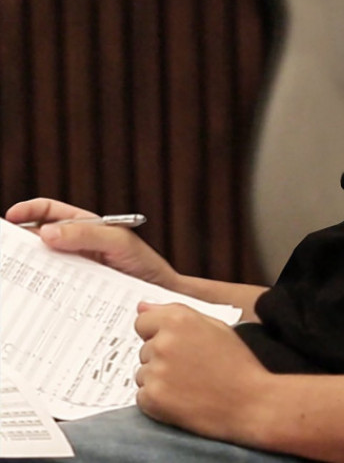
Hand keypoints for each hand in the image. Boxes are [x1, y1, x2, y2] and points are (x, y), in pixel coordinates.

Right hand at [5, 198, 179, 290]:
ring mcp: (74, 271)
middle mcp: (76, 247)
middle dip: (19, 243)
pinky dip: (38, 293)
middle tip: (4, 253)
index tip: (11, 217)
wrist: (160, 296)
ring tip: (10, 277)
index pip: (51, 212)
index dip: (30, 211)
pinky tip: (29, 301)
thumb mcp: (118, 242)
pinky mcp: (74, 294)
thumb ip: (86, 234)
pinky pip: (51, 291)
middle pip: (40, 240)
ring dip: (26, 270)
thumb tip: (46, 232)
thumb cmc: (144, 264)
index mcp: (84, 227)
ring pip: (42, 267)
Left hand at [135, 303, 270, 442]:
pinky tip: (181, 398)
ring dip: (158, 379)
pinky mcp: (152, 398)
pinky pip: (142, 396)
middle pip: (144, 349)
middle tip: (189, 367)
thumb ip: (176, 312)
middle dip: (161, 357)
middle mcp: (163, 342)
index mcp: (178, 319)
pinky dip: (157, 399)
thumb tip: (142, 307)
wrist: (248, 402)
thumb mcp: (214, 326)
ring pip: (143, 373)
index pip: (142, 322)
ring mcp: (156, 371)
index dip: (156, 333)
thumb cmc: (236, 362)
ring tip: (187, 384)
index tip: (172, 343)